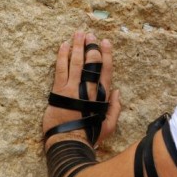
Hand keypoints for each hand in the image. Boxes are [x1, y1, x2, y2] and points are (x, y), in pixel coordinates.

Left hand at [43, 32, 120, 148]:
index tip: (106, 42)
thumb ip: (114, 108)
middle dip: (91, 47)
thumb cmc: (89, 135)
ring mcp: (73, 89)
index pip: (105, 71)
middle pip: (91, 64)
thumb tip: (117, 92)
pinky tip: (63, 46)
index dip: (106, 55)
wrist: (69, 143)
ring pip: (76, 63)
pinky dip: (62, 57)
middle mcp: (88, 90)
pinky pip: (61, 70)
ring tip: (78, 33)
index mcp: (101, 97)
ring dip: (77, 47)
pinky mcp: (59, 92)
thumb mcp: (108, 125)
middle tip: (90, 34)